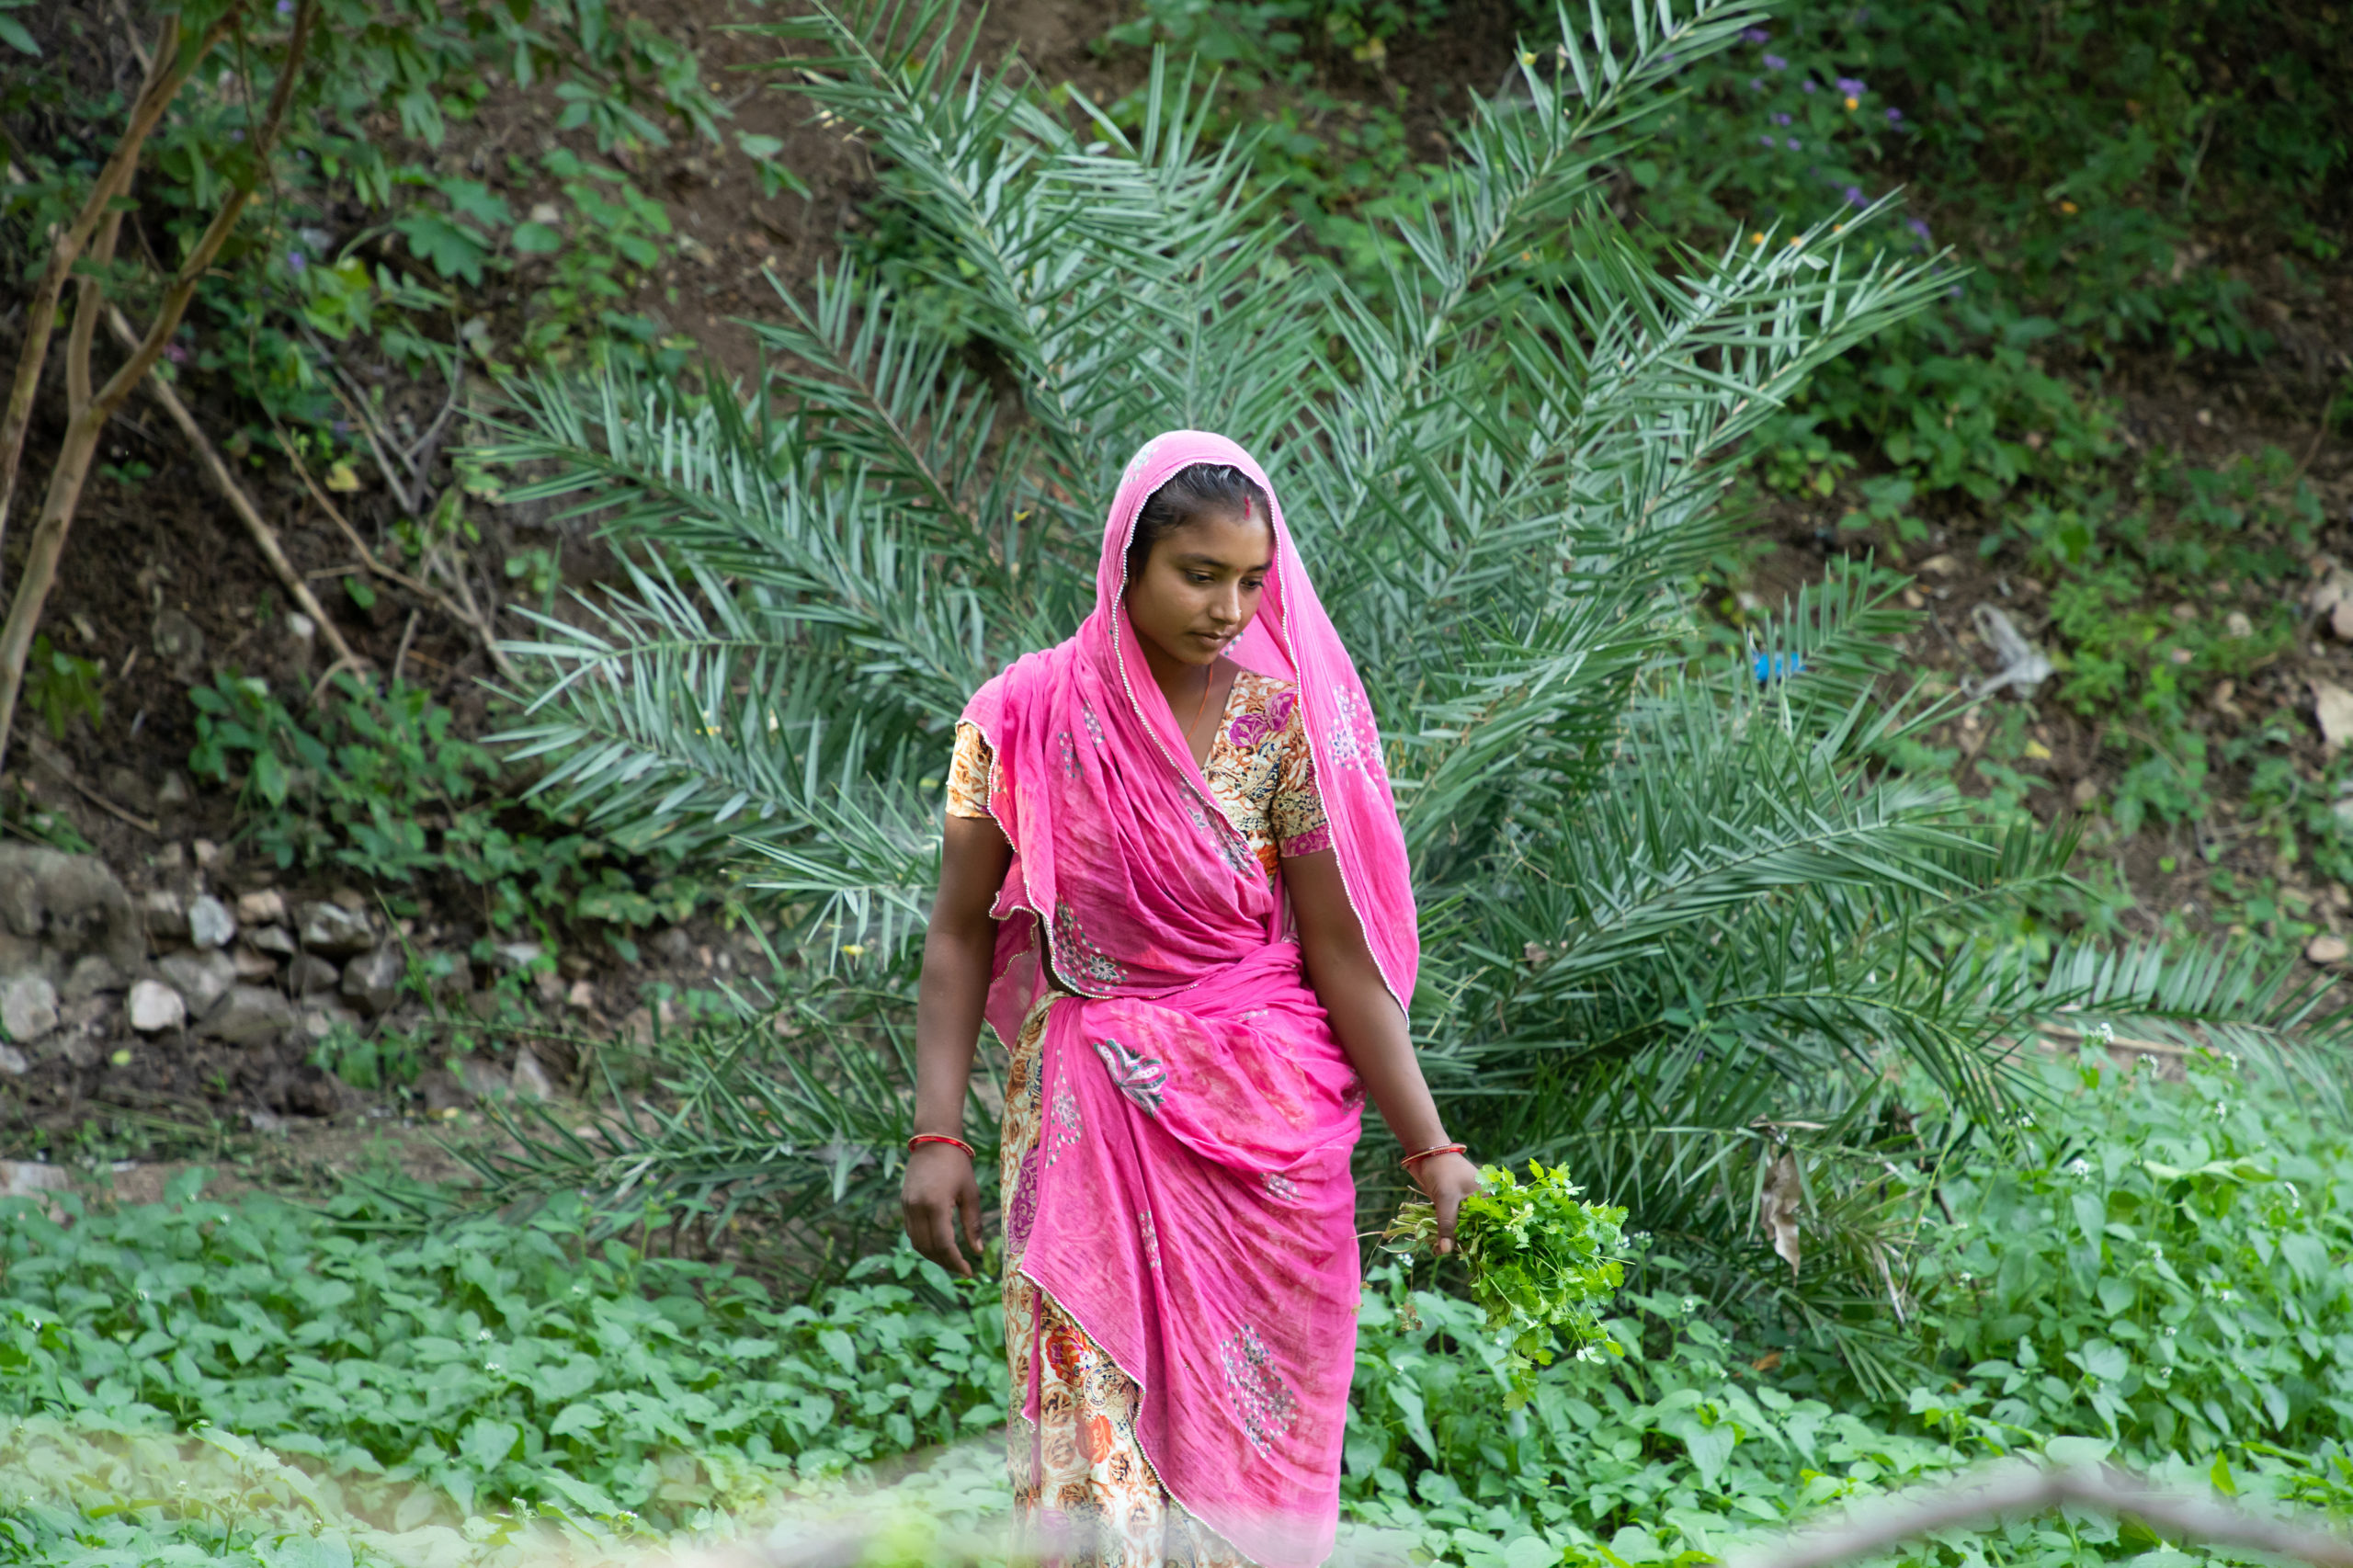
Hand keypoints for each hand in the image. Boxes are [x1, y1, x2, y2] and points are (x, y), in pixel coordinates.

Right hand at [902, 1142, 983, 1276]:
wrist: (933, 1139)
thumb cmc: (957, 1164)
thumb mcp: (970, 1193)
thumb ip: (973, 1223)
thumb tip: (977, 1251)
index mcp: (935, 1205)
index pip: (943, 1244)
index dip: (955, 1262)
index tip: (968, 1272)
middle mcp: (917, 1208)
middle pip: (927, 1248)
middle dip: (945, 1262)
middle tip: (961, 1269)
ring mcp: (907, 1206)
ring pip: (916, 1243)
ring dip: (933, 1255)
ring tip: (951, 1260)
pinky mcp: (904, 1203)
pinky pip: (912, 1232)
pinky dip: (924, 1243)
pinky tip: (938, 1245)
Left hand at [1411, 1151, 1482, 1254]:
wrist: (1425, 1154)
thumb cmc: (1443, 1170)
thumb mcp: (1446, 1198)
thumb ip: (1447, 1224)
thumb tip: (1445, 1250)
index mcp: (1488, 1199)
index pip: (1492, 1225)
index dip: (1487, 1242)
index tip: (1479, 1259)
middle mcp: (1480, 1204)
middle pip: (1477, 1231)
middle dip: (1466, 1245)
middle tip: (1456, 1258)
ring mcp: (1466, 1206)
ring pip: (1462, 1230)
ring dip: (1453, 1241)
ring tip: (1441, 1252)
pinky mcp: (1452, 1207)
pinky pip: (1451, 1225)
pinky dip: (1444, 1234)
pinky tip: (1436, 1245)